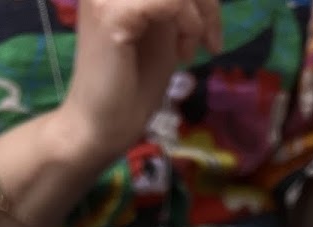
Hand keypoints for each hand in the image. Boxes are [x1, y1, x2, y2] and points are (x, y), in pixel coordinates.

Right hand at [59, 0, 221, 161]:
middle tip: (209, 40)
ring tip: (188, 50)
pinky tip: (182, 54)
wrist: (101, 126)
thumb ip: (176, 4)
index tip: (211, 32)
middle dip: (204, 1)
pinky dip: (188, 23)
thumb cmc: (131, 86)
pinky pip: (169, 0)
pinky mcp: (111, 15)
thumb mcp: (162, 32)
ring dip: (196, 14)